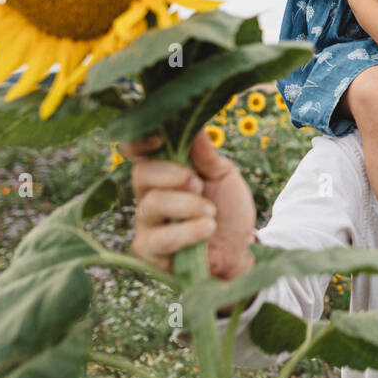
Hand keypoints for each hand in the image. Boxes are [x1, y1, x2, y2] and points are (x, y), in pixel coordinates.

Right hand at [122, 129, 257, 284]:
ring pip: (151, 205)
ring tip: (211, 214)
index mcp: (162, 171)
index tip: (158, 137)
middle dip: (173, 175)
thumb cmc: (228, 210)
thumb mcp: (223, 176)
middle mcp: (148, 195)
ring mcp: (145, 224)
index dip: (138, 140)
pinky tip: (207, 229)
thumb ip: (206, 153)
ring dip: (187, 206)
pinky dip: (187, 232)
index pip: (135, 150)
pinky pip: (156, 239)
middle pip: (141, 174)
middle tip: (199, 184)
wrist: (242, 251)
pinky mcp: (148, 253)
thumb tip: (193, 124)